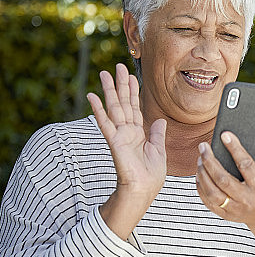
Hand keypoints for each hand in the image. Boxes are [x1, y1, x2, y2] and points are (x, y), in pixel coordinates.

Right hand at [87, 63, 166, 237]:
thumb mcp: (159, 150)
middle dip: (121, 85)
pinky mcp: (114, 142)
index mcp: (138, 133)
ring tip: (105, 74)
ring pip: (115, 108)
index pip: (135, 107)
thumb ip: (157, 134)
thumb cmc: (151, 175)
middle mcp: (128, 131)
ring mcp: (120, 135)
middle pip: (123, 103)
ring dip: (110, 91)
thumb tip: (160, 120)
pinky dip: (99, 110)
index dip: (133, 91)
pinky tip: (93, 97)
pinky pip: (106, 123)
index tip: (131, 76)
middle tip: (117, 67)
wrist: (144, 190)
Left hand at [198, 128, 254, 256]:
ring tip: (200, 158)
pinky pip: (207, 200)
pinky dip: (200, 186)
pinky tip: (199, 173)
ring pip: (212, 191)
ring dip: (203, 173)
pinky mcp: (224, 215)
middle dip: (210, 161)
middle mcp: (248, 200)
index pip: (246, 165)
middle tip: (203, 146)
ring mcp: (235, 209)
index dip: (235, 149)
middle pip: (224, 179)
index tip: (225, 134)